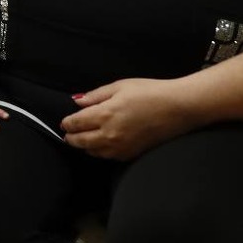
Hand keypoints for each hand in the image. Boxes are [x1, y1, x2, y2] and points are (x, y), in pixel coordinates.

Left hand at [59, 77, 199, 160]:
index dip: (67, 123)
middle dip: (71, 138)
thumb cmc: (150, 92)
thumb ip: (96, 95)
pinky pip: (108, 156)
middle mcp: (109, 134)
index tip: (65, 122)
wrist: (178, 108)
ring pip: (92, 152)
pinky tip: (101, 145)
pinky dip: (100, 152)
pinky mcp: (130, 154)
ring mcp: (120, 147)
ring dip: (84, 146)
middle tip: (68, 134)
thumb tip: (77, 102)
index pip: (75, 123)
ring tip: (83, 139)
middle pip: (80, 142)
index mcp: (105, 114)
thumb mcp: (120, 86)